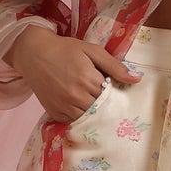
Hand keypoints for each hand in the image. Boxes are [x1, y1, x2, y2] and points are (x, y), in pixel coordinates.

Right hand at [10, 26, 142, 121]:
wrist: (34, 53)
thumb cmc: (65, 49)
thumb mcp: (91, 50)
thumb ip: (114, 65)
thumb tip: (137, 79)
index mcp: (87, 78)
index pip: (111, 95)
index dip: (114, 93)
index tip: (113, 88)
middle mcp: (75, 95)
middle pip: (100, 108)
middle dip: (105, 104)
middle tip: (103, 96)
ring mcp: (63, 105)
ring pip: (87, 117)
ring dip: (93, 111)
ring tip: (91, 100)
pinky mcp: (54, 112)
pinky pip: (72, 121)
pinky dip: (78, 116)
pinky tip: (79, 105)